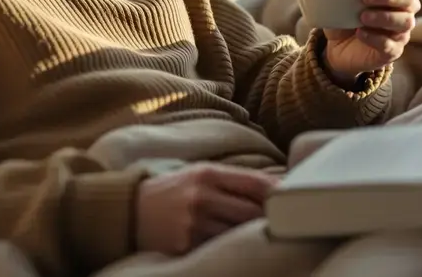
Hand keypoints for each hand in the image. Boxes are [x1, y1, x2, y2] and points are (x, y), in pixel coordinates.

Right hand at [134, 162, 278, 254]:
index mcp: (206, 174)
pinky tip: (232, 246)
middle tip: (280, 221)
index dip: (278, 193)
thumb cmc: (173, 190)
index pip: (255, 183)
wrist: (129, 211)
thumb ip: (234, 180)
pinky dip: (228, 246)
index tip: (291, 200)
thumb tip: (278, 186)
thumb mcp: (199, 174)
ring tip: (257, 235)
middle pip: (251, 211)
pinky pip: (218, 248)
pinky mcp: (185, 246)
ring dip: (249, 234)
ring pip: (238, 233)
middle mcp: (201, 197)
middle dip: (267, 217)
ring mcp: (193, 223)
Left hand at [322, 0, 419, 87]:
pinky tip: (361, 33)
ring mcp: (400, 29)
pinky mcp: (393, 50)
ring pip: (405, 21)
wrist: (336, 47)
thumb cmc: (339, 13)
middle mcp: (403, 7)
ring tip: (361, 16)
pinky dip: (377, 38)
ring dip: (384, 17)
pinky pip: (392, 45)